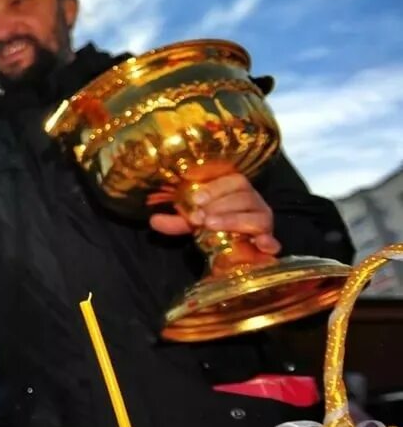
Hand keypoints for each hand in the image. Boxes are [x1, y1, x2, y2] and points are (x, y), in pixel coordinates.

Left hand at [149, 173, 280, 254]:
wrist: (233, 246)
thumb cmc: (212, 223)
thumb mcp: (192, 220)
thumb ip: (176, 220)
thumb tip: (154, 220)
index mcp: (236, 189)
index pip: (233, 180)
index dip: (215, 189)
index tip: (196, 200)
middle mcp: (254, 201)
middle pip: (245, 196)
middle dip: (220, 206)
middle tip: (200, 218)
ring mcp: (263, 220)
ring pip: (256, 215)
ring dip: (234, 220)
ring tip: (211, 226)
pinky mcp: (268, 240)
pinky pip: (273, 240)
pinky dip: (269, 241)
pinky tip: (261, 244)